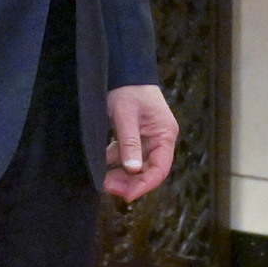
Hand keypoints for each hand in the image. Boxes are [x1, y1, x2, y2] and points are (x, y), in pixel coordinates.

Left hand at [103, 84, 178, 201]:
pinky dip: (116, 163)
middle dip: (129, 182)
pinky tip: (102, 164)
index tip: (125, 196)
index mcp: (165, 135)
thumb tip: (132, 170)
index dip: (144, 185)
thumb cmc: (128, 89)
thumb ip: (130, 143)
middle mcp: (160, 139)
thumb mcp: (126, 115)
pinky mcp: (136, 136)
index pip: (160, 169)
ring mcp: (149, 139)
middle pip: (149, 170)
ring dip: (122, 175)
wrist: (124, 70)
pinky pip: (128, 156)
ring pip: (138, 166)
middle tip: (107, 186)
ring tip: (103, 179)